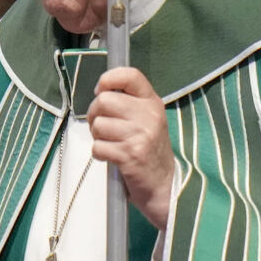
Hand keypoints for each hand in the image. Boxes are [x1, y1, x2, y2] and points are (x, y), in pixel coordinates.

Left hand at [90, 67, 174, 229]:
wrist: (166, 186)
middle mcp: (148, 115)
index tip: (101, 90)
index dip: (108, 79)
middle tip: (103, 128)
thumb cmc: (151, 152)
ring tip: (112, 145)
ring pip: (98, 125)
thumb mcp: (148, 121)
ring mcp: (141, 135)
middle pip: (104, 101)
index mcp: (153, 103)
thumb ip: (129, 104)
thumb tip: (100, 93)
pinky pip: (98, 147)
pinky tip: (113, 158)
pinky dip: (100, 155)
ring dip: (98, 138)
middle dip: (94, 115)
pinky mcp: (130, 155)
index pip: (130, 75)